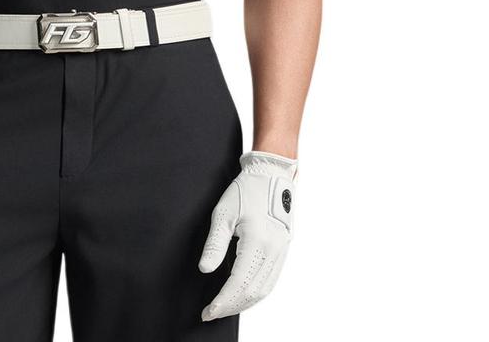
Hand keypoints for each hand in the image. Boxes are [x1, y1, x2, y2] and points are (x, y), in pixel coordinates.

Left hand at [198, 150, 297, 319]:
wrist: (272, 174)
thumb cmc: (246, 189)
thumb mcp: (223, 212)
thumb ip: (215, 244)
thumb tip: (205, 269)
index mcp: (258, 242)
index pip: (239, 284)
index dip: (222, 302)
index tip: (208, 312)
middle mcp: (273, 251)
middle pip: (252, 292)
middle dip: (231, 307)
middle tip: (212, 313)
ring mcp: (281, 252)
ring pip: (264, 290)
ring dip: (244, 303)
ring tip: (225, 308)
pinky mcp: (283, 250)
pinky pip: (271, 280)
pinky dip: (256, 293)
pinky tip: (243, 294)